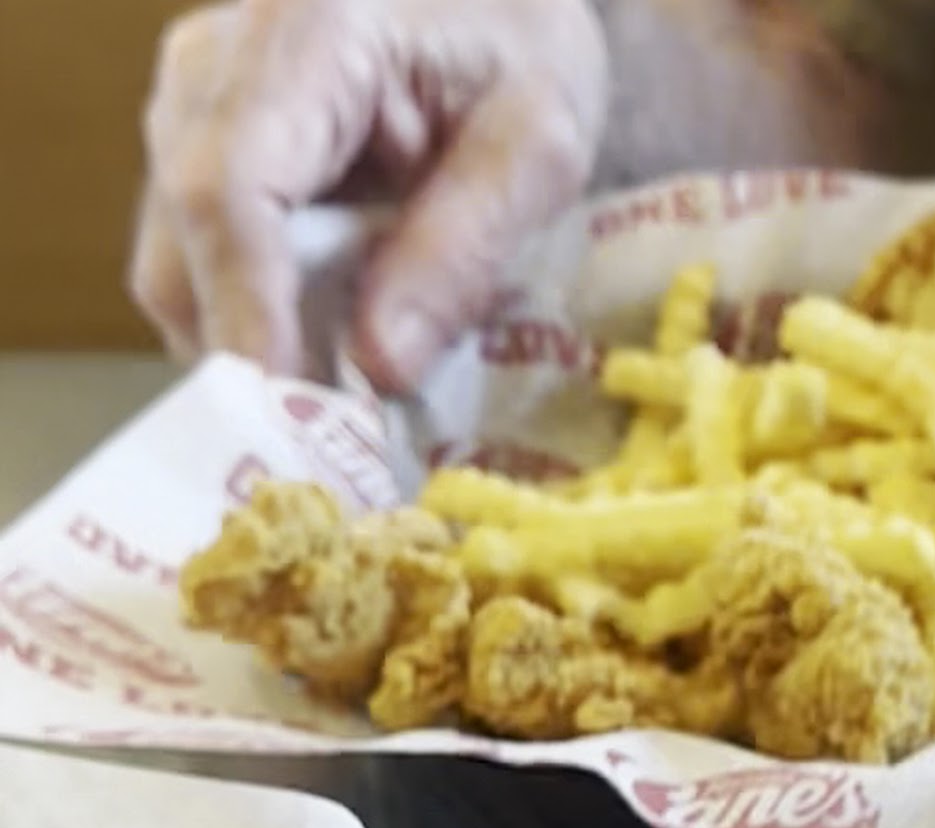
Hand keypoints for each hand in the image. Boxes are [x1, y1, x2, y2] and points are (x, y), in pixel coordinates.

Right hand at [133, 0, 608, 389]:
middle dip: (251, 364)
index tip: (292, 420)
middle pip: (184, 246)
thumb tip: (380, 370)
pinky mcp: (209, 156)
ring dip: (257, 357)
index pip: (230, 191)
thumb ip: (463, 249)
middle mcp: (216, 69)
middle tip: (336, 462)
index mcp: (304, 39)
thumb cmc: (521, 46)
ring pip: (181, 270)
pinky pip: (209, 268)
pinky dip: (264, 332)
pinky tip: (334, 374)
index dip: (253, 319)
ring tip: (347, 426)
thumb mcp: (537, 144)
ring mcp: (197, 111)